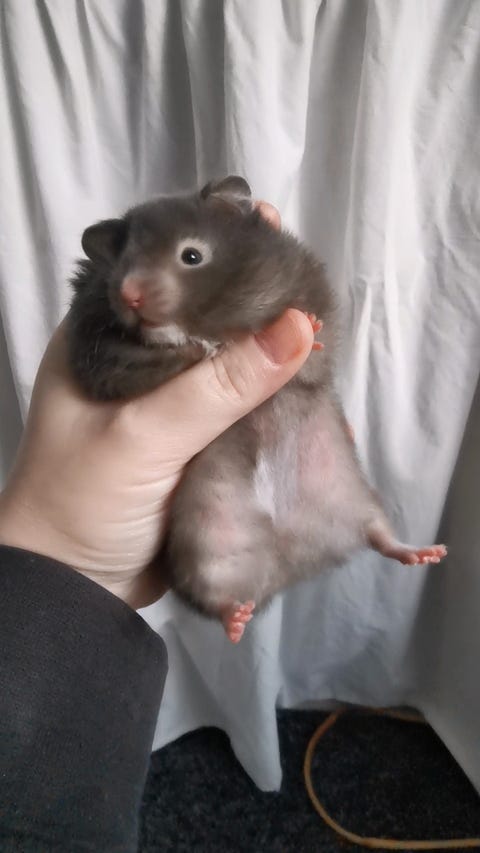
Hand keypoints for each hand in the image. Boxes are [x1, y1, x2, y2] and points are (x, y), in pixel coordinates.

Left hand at [0, 204, 313, 608]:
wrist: (75, 588)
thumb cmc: (82, 501)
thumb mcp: (146, 436)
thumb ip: (219, 385)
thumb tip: (299, 326)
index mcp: (105, 338)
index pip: (168, 277)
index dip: (217, 256)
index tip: (272, 235)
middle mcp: (136, 360)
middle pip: (205, 316)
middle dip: (255, 305)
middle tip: (311, 287)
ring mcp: (166, 401)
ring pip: (226, 362)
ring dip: (268, 355)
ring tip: (322, 332)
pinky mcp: (191, 439)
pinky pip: (237, 407)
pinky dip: (269, 400)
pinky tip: (307, 389)